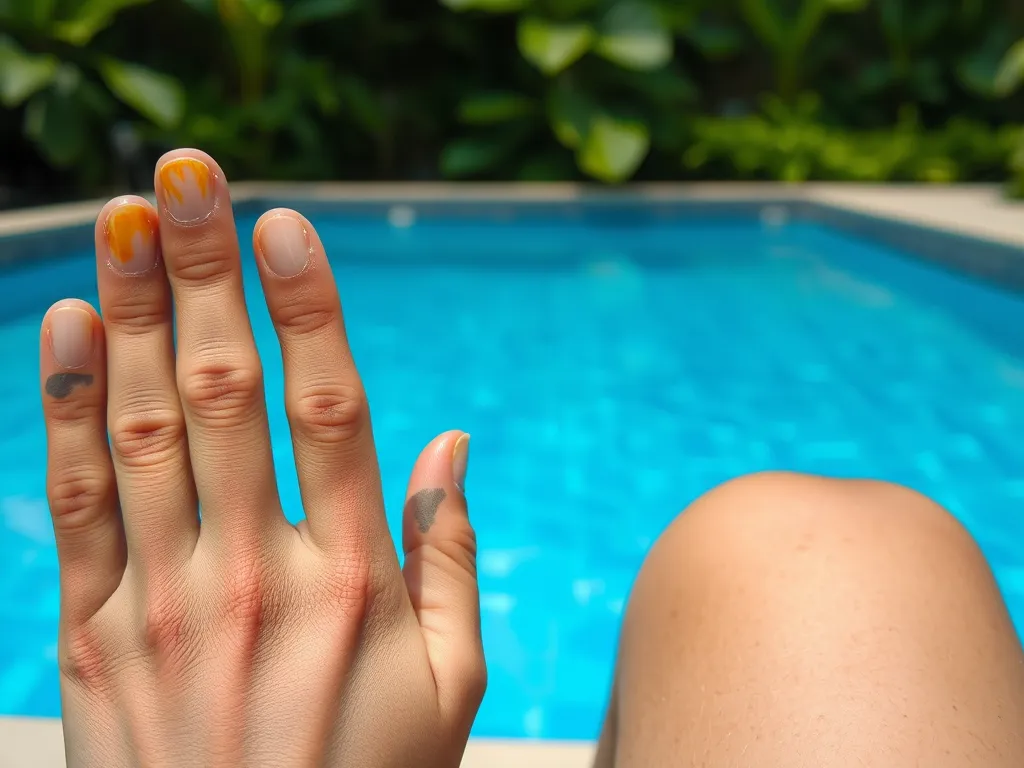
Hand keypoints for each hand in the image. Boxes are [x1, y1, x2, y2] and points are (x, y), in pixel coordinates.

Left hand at [39, 149, 484, 766]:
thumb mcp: (450, 685)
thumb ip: (447, 554)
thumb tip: (448, 440)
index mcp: (352, 581)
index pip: (328, 408)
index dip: (304, 306)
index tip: (280, 223)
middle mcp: (254, 575)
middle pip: (226, 392)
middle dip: (205, 272)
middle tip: (189, 175)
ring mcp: (163, 605)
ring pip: (144, 426)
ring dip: (133, 311)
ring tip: (125, 219)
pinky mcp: (93, 640)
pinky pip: (76, 506)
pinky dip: (67, 409)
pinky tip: (70, 327)